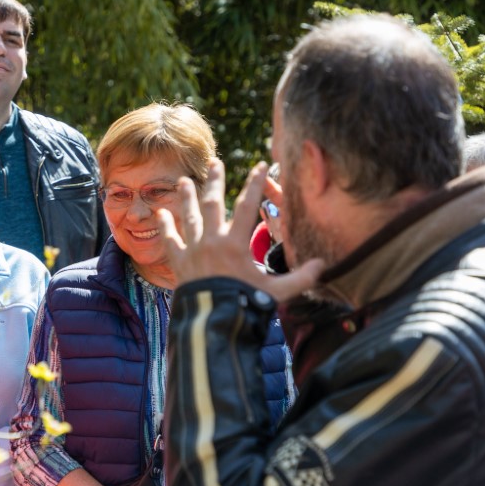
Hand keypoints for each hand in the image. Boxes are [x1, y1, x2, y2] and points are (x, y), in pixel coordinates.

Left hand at [156, 159, 323, 301]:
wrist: (214, 322)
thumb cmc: (247, 305)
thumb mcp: (278, 292)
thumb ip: (300, 278)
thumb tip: (323, 266)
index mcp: (236, 244)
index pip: (249, 206)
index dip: (255, 184)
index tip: (260, 165)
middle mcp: (213, 241)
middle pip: (213, 204)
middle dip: (215, 181)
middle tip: (214, 163)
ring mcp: (194, 250)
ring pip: (190, 217)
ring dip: (187, 197)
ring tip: (184, 181)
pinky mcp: (180, 263)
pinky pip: (171, 239)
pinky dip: (165, 226)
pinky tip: (160, 212)